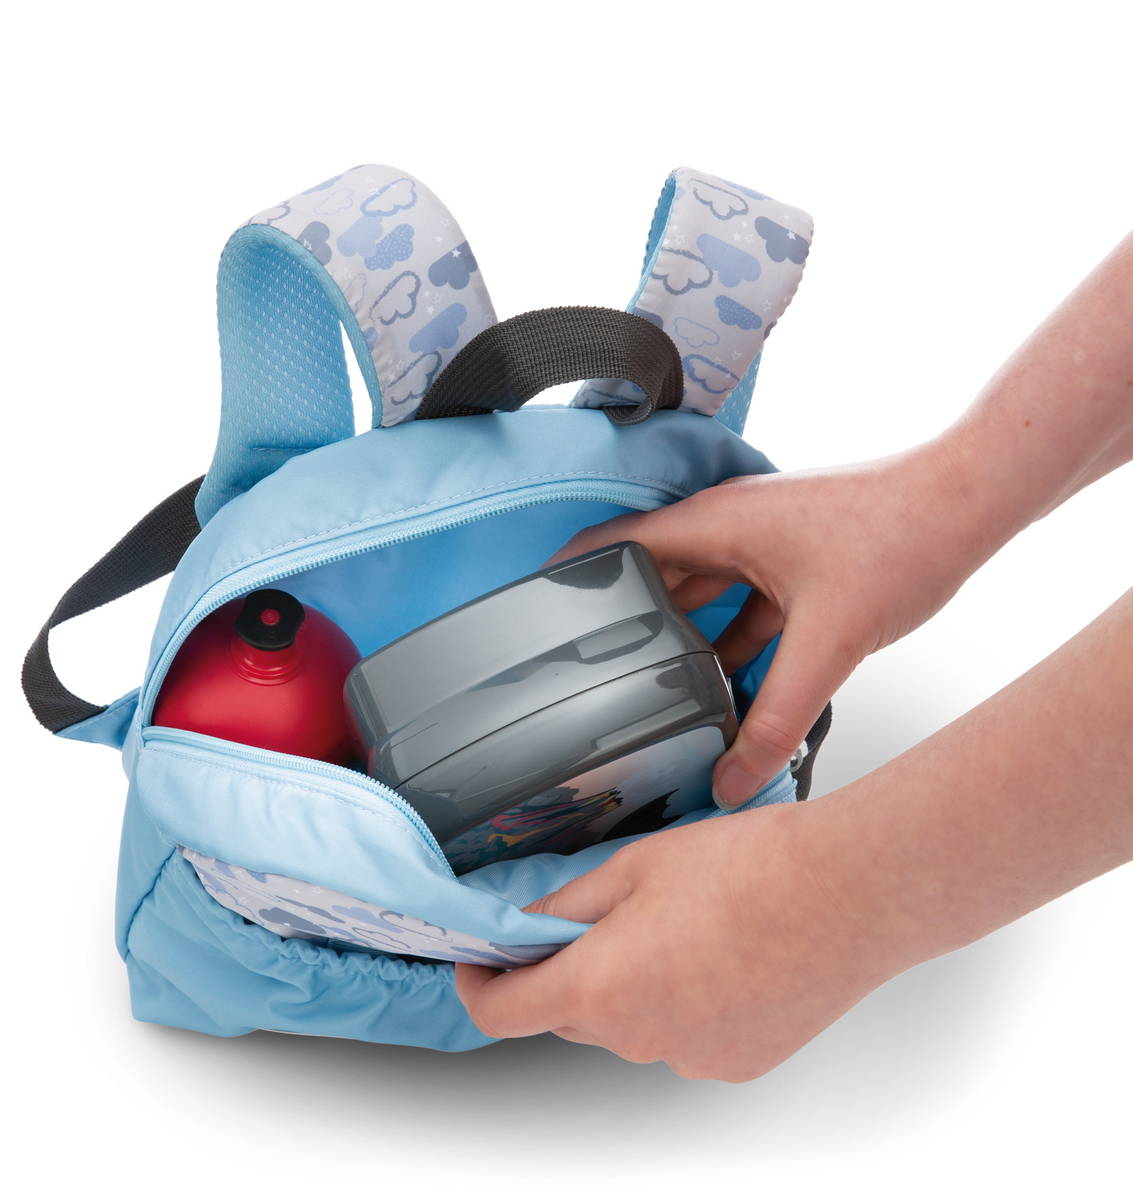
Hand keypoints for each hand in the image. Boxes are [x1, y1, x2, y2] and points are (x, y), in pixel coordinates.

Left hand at [456, 589, 1132, 1079]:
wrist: (850, 891)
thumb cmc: (753, 867)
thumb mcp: (636, 863)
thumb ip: (567, 902)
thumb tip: (523, 923)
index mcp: (603, 986)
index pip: (503, 1014)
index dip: (479, 987)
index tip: (478, 965)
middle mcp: (642, 1037)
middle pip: (571, 1014)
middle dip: (570, 969)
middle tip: (604, 913)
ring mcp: (692, 1057)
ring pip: (632, 1023)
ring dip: (633, 984)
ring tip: (683, 924)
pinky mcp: (737, 1061)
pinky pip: (684, 1034)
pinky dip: (683, 1001)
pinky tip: (720, 953)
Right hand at [549, 438, 1007, 806]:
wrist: (970, 502)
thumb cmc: (903, 536)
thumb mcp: (828, 642)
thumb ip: (777, 719)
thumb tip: (736, 777)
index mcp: (718, 523)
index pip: (618, 543)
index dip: (573, 573)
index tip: (534, 605)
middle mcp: (732, 525)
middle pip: (657, 573)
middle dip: (628, 619)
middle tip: (594, 667)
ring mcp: (765, 539)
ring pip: (703, 591)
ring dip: (684, 633)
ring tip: (657, 684)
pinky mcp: (795, 557)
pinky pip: (744, 602)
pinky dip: (732, 639)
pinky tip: (732, 681)